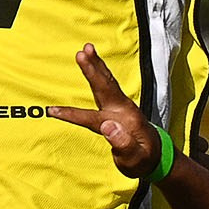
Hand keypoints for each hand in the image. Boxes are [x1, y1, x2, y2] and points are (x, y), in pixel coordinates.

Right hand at [48, 45, 163, 174]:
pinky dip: (100, 71)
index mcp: (123, 122)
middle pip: (104, 87)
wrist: (156, 155)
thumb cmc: (144, 160)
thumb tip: (107, 127)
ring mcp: (122, 105)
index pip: (91, 118)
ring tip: (87, 48)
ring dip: (97, 64)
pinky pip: (108, 84)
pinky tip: (94, 62)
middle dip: (93, 69)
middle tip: (82, 52)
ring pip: (107, 82)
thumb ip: (123, 145)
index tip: (52, 110)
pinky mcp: (120, 105)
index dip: (71, 115)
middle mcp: (123, 109)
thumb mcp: (135, 159)